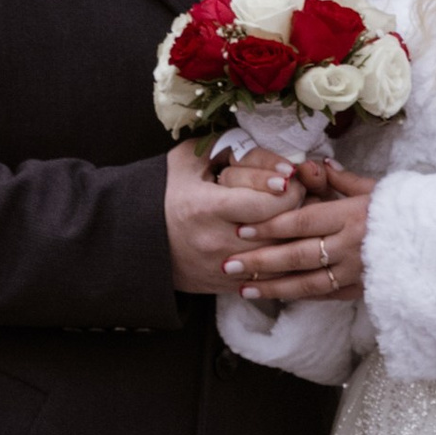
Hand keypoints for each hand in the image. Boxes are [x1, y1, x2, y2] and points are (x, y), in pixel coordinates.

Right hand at [166, 139, 304, 294]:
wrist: (136, 237)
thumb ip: (232, 149)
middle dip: (297, 208)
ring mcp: (223, 269)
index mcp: (206, 208)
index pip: (268, 202)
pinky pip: (270, 279)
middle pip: (280, 230)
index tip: (291, 176)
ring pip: (281, 258)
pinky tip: (285, 241)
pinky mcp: (227, 285)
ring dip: (294, 236)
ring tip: (296, 215)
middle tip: (299, 192)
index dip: (288, 187)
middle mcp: (216, 243)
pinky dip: (283, 260)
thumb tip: (279, 154)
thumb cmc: (166, 191)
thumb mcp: (190, 159)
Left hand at [222, 161, 377, 299]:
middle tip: (228, 263)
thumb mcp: (376, 190)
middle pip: (297, 256)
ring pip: (307, 284)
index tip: (240, 230)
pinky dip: (298, 296)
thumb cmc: (407, 210)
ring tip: (242, 288)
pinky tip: (275, 296)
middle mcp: (353, 247)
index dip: (269, 227)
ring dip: (272, 287)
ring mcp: (358, 273)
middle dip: (260, 261)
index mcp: (353, 216)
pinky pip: (325, 296)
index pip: (302, 223)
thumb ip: (341, 181)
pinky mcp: (363, 292)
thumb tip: (312, 165)